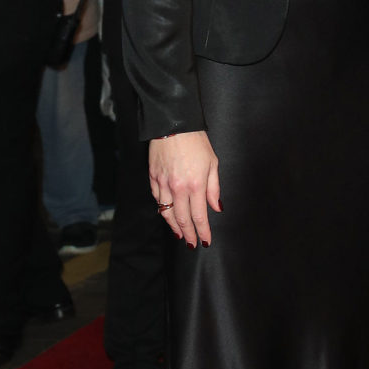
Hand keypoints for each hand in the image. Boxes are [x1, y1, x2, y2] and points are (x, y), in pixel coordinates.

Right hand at [149, 130, 220, 247]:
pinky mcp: (153, 177)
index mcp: (196, 185)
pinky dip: (162, 209)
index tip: (205, 241)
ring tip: (180, 234)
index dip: (202, 231)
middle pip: (181, 219)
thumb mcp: (213, 163)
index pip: (199, 216)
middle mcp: (178, 188)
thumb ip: (214, 188)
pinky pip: (157, 199)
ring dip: (173, 226)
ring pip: (166, 212)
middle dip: (188, 234)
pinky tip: (167, 214)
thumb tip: (216, 207)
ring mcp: (163, 183)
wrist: (173, 125)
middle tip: (191, 243)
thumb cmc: (196, 142)